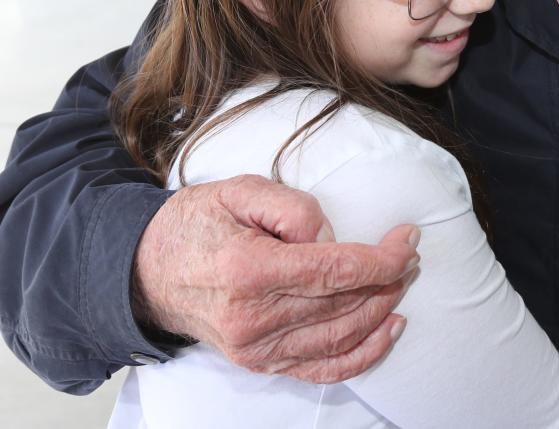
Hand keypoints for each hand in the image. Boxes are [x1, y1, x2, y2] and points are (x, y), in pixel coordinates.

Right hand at [132, 174, 419, 381]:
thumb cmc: (197, 224)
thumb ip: (290, 207)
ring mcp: (256, 348)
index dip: (382, 258)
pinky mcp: (259, 363)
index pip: (336, 271)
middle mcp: (254, 319)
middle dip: (388, 279)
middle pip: (344, 305)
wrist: (149, 271)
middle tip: (409, 253)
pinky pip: (322, 368)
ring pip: (340, 337)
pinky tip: (388, 328)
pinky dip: (362, 354)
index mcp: (249, 271)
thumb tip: (329, 236)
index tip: (408, 239)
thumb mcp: (240, 190)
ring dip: (381, 309)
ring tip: (402, 280)